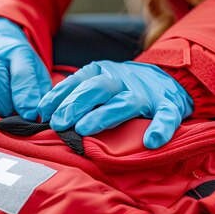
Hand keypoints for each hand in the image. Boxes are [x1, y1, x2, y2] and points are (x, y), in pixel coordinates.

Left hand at [37, 61, 193, 148]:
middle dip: (76, 104)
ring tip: (85, 130)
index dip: (60, 96)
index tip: (45, 113)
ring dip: (105, 115)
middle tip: (60, 124)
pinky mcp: (169, 105)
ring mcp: (146, 94)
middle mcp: (123, 80)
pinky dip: (161, 127)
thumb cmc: (122, 88)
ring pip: (126, 102)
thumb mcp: (97, 82)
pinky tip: (151, 141)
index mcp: (103, 72)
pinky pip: (167, 116)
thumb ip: (74, 94)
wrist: (168, 78)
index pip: (78, 81)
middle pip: (98, 88)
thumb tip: (45, 111)